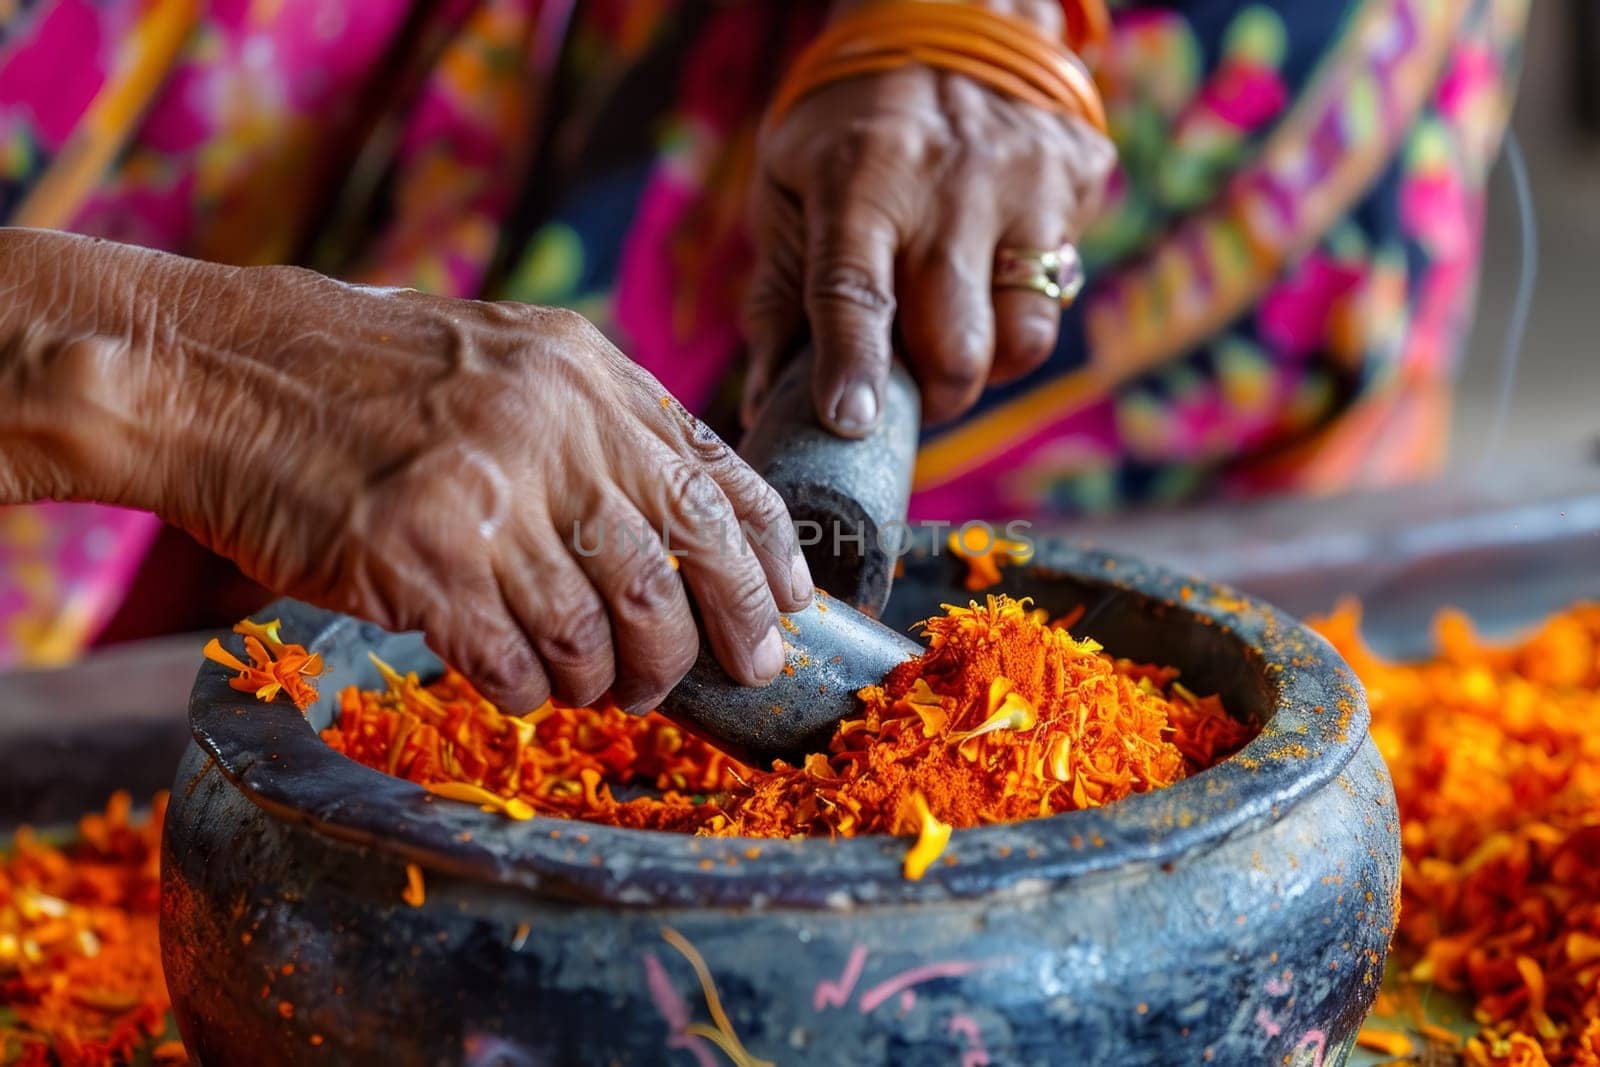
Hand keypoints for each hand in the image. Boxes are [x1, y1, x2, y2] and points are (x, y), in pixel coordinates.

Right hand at [0, 233, 811, 711]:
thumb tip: (680, 527)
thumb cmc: (359, 377)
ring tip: (605, 688)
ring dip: (617, 677)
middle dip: (725, 634)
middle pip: (682, 561)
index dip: (769, 555)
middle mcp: (550, 426)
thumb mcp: (503, 359)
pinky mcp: (418, 559)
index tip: (794, 607)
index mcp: (583, 372)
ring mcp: (486, 492)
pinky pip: (516, 660)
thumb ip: (594, 423)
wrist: (213, 372)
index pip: (716, 475)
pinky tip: (524, 689)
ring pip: (606, 626)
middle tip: (731, 675)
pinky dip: (534, 690)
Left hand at [741, 0, 1115, 435]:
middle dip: (933, 396)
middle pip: (957, 342)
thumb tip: (770, 405)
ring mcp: (1026, 181)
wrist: (949, 23)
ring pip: (1025, 335)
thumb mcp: (789, 192)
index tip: (851, 423)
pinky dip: (1019, 311)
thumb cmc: (848, 132)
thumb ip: (780, 298)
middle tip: (909, 394)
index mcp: (863, 177)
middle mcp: (952, 180)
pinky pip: (1057, 288)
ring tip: (952, 342)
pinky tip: (989, 278)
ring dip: (985, 366)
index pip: (857, 290)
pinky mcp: (1076, 181)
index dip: (854, 366)